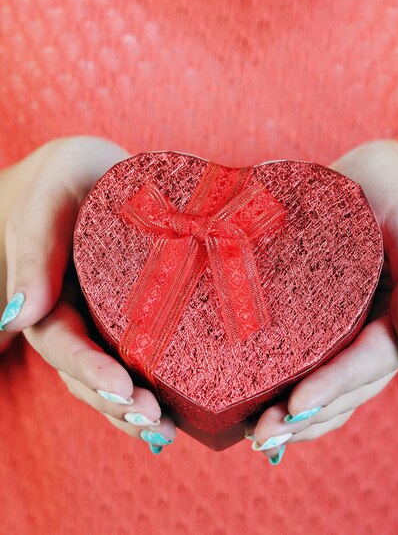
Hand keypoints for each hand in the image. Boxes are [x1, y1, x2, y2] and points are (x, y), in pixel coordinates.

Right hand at [0, 137, 175, 452]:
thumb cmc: (65, 177)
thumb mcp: (47, 199)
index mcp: (50, 295)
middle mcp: (76, 316)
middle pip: (88, 373)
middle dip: (117, 403)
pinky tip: (179, 406)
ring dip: (134, 408)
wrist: (92, 171)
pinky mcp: (135, 313)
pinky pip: (141, 355)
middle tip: (154, 420)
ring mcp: (103, 319)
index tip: (123, 389)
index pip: (63, 344)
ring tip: (165, 428)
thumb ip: (33, 251)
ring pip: (112, 374)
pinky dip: (156, 384)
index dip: (90, 370)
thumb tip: (13, 318)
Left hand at [245, 140, 397, 464]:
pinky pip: (312, 364)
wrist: (373, 176)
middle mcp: (378, 334)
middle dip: (305, 418)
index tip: (293, 408)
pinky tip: (260, 406)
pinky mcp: (327, 323)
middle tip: (260, 435)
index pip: (367, 364)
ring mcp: (352, 332)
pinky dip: (291, 390)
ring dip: (296, 418)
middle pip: (345, 389)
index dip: (333, 389)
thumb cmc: (397, 193)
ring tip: (254, 434)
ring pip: (328, 387)